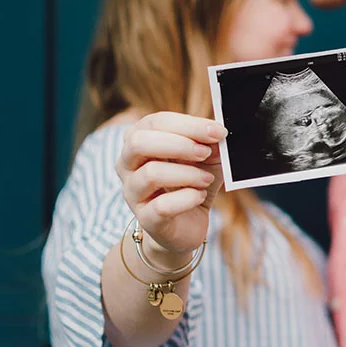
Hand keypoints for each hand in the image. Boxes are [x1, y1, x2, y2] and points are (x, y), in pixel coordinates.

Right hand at [116, 112, 227, 255]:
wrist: (188, 224)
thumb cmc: (192, 182)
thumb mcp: (206, 158)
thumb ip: (209, 142)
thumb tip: (218, 131)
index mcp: (139, 140)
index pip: (156, 122)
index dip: (188, 125)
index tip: (217, 132)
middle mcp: (127, 164)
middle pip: (139, 142)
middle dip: (179, 144)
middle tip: (205, 152)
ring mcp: (132, 192)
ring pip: (151, 174)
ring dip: (187, 173)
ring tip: (206, 179)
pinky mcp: (145, 219)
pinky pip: (162, 206)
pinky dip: (187, 198)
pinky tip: (199, 196)